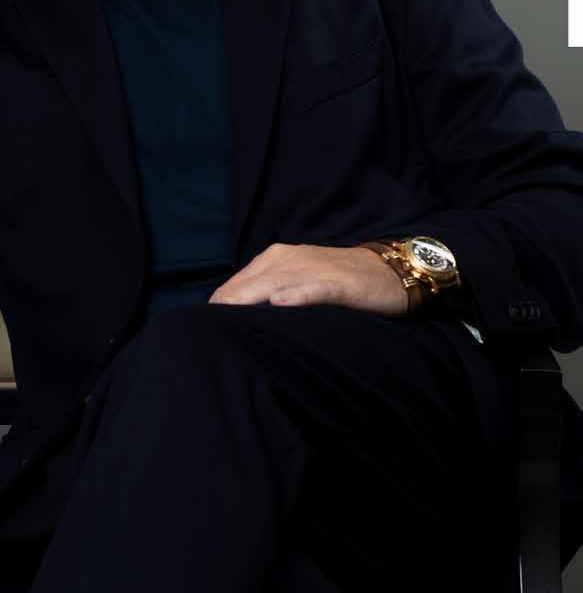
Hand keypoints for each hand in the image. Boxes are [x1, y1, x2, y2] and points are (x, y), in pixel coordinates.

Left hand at [207, 242, 408, 315]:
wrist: (388, 270)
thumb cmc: (338, 278)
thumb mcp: (297, 279)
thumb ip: (268, 291)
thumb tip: (233, 315)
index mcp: (276, 258)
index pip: (236, 284)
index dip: (221, 307)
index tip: (205, 330)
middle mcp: (289, 258)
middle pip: (248, 284)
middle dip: (228, 306)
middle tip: (207, 334)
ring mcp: (314, 269)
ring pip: (274, 284)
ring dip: (252, 300)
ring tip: (229, 319)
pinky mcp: (339, 282)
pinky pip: (313, 288)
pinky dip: (297, 295)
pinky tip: (281, 303)